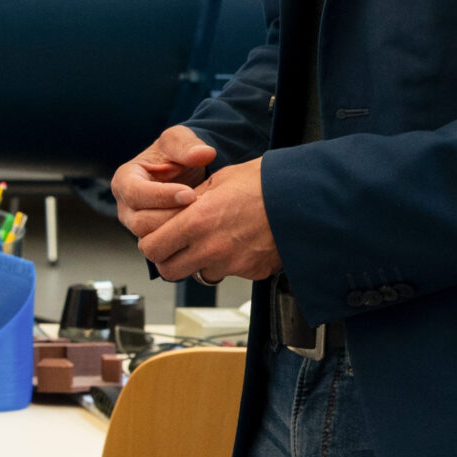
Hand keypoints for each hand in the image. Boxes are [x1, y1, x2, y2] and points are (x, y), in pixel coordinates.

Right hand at [112, 125, 217, 239]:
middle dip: (172, 217)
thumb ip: (188, 145)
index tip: (189, 194)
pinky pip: (164, 248)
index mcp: (124, 180)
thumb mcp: (179, 140)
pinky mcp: (152, 238)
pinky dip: (182, 241)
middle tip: (200, 209)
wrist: (182, 172)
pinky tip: (201, 230)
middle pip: (140, 222)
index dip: (161, 196)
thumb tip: (204, 154)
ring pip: (151, 239)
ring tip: (201, 218)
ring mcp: (137, 225)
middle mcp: (125, 206)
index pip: (134, 193)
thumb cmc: (175, 154)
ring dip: (177, 231)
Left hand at [137, 158, 279, 284]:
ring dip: (199, 264)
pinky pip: (229, 274)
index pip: (152, 248)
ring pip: (199, 275)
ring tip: (211, 243)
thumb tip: (177, 209)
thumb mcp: (219, 181)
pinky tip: (239, 245)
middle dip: (168, 260)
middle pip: (168, 270)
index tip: (157, 237)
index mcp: (196, 221)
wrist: (305, 199)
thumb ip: (193, 200)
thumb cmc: (264, 183)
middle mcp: (210, 248)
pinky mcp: (252, 273)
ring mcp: (232, 264)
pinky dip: (229, 264)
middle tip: (176, 247)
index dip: (151, 244)